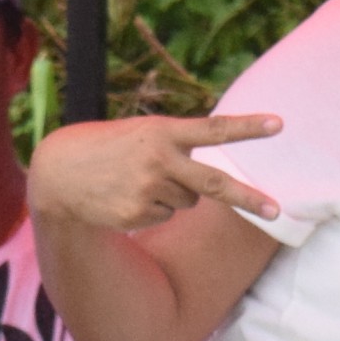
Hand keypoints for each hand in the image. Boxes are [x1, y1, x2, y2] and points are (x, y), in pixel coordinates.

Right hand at [28, 112, 284, 232]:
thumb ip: (178, 148)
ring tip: (138, 179)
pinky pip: (167, 216)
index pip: (214, 129)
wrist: (59, 173)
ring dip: (173, 193)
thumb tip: (212, 188)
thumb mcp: (143, 134)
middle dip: (249, 199)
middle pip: (215, 183)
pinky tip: (127, 196)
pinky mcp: (138, 214)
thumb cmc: (110, 148)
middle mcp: (159, 161)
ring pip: (188, 201)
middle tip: (277, 212)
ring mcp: (148, 190)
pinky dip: (152, 209)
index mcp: (163, 132)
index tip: (279, 125)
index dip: (247, 127)